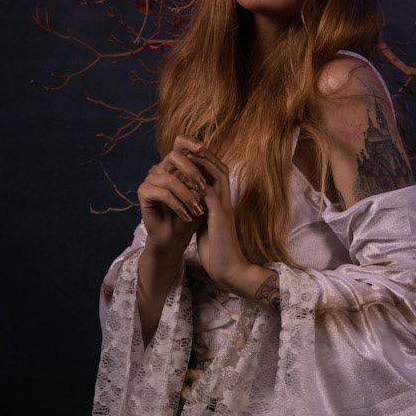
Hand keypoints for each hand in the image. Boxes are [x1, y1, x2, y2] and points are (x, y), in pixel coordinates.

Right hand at [137, 136, 209, 254]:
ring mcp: (151, 180)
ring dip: (188, 196)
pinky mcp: (143, 192)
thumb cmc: (191, 217)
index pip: (179, 143)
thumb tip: (209, 163)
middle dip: (192, 171)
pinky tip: (186, 216)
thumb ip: (205, 178)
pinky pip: (163, 193)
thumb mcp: (203, 196)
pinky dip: (178, 205)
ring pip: (171, 179)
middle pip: (175, 156)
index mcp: (175, 165)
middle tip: (204, 188)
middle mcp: (161, 169)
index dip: (190, 142)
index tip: (203, 149)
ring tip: (198, 211)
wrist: (176, 238)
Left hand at [192, 148, 259, 292]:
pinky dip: (198, 183)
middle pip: (221, 169)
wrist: (228, 270)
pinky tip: (187, 176)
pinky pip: (209, 193)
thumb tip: (193, 205)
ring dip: (203, 163)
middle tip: (191, 145)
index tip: (192, 154)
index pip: (218, 175)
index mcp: (223, 204)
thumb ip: (203, 213)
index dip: (206, 162)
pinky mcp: (219, 217)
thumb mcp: (208, 227)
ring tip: (189, 153)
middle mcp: (227, 202)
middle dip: (206, 155)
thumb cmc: (217, 252)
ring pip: (218, 176)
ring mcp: (225, 208)